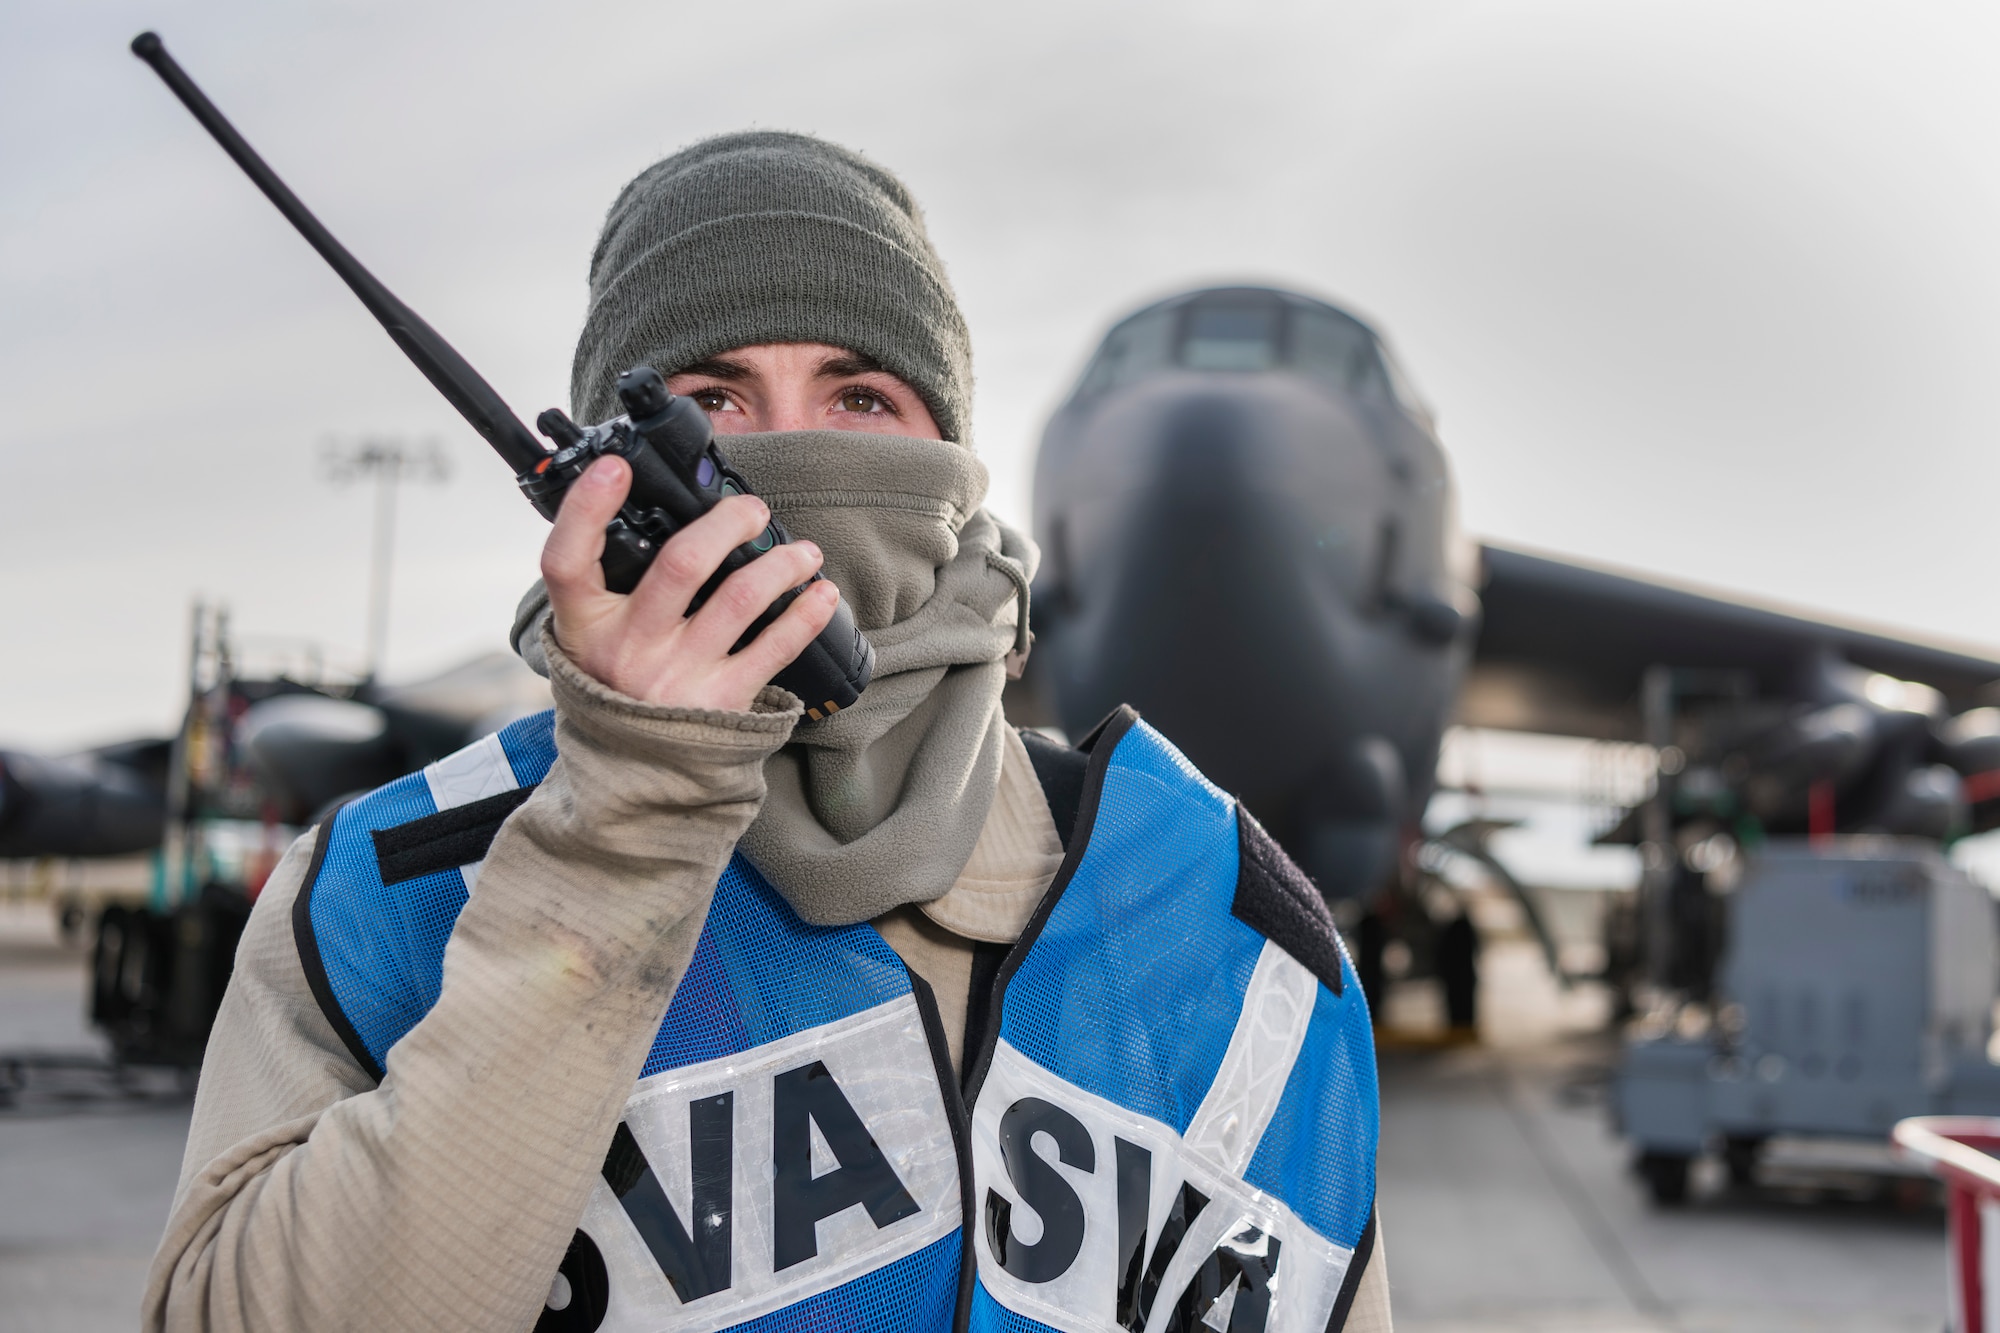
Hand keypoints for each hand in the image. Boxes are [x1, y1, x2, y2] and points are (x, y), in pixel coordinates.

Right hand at [541, 456, 839, 710]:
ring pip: (740, 598)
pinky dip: (806, 615)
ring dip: (781, 564)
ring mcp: (677, 677)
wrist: (633, 776)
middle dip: (728, 523)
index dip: (586, 509)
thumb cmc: (616, 689)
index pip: (567, 561)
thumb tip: (645, 515)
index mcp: (585, 627)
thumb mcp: (589, 642)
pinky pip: (776, 648)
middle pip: (681, 565)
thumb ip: (606, 590)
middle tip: (752, 511)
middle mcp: (629, 650)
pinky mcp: (722, 702)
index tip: (615, 467)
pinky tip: (822, 593)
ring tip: (802, 552)